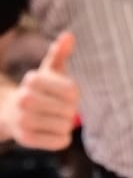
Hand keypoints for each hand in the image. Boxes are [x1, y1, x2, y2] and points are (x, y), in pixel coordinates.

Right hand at [13, 30, 79, 150]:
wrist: (12, 113)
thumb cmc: (40, 90)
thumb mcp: (49, 70)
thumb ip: (59, 53)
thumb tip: (69, 35)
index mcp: (33, 79)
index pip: (72, 91)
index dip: (74, 95)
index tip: (64, 94)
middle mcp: (25, 98)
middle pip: (70, 110)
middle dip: (70, 111)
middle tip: (59, 110)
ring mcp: (23, 119)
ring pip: (65, 126)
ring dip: (66, 125)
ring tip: (54, 120)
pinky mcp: (26, 139)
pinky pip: (59, 142)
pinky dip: (62, 139)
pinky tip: (52, 132)